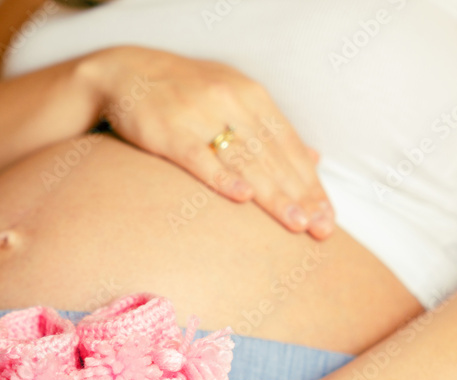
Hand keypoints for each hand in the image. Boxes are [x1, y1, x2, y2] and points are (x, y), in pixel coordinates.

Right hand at [79, 46, 334, 239]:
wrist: (127, 73)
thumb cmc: (186, 93)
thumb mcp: (235, 98)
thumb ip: (273, 129)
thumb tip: (315, 158)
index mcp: (253, 97)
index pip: (290, 147)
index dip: (311, 183)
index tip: (328, 217)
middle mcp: (232, 103)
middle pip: (274, 157)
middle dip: (300, 196)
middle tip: (320, 229)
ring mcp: (201, 116)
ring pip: (246, 161)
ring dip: (273, 194)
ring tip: (295, 223)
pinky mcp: (170, 132)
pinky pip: (200, 158)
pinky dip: (222, 177)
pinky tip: (242, 197)